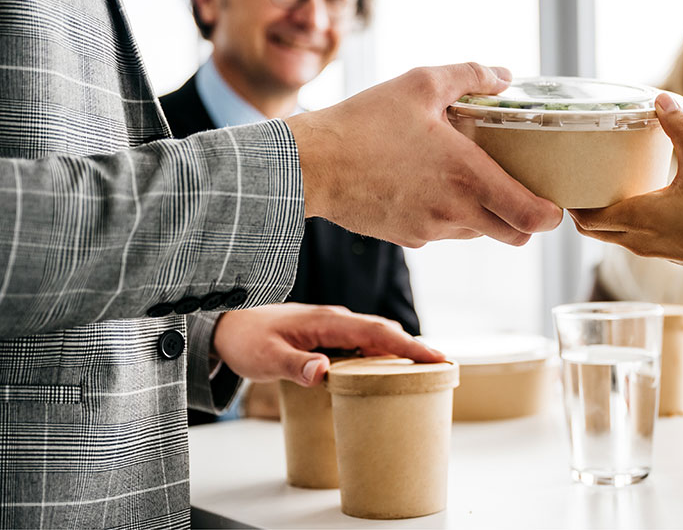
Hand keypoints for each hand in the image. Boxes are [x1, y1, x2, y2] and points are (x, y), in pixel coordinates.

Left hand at [212, 303, 444, 386]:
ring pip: (377, 334)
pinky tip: (388, 368)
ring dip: (400, 348)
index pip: (377, 332)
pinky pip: (365, 340)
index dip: (409, 344)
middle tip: (443, 367)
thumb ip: (296, 365)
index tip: (436, 357)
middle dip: (414, 346)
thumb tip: (324, 372)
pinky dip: (383, 350)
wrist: (229, 326)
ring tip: (425, 370)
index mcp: (327, 322)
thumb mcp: (266, 358)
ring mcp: (334, 325)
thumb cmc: (247, 340)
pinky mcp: (330, 334)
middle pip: (385, 330)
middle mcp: (336, 319)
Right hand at [286, 62, 562, 246]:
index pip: (531, 218)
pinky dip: (451, 216)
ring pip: (478, 234)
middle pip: (513, 236)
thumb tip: (504, 76)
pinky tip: (431, 185)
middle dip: (525, 219)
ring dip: (485, 215)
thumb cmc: (363, 123)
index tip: (554, 203)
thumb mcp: (420, 84)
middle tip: (521, 189)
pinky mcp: (408, 238)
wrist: (309, 166)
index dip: (551, 216)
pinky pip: (444, 232)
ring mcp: (431, 230)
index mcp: (468, 177)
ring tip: (470, 179)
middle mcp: (455, 213)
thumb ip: (470, 76)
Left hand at [570, 93, 682, 280]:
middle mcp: (636, 239)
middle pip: (592, 230)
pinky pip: (631, 239)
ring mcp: (650, 250)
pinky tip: (638, 201)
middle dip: (581, 208)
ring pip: (611, 236)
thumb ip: (681, 131)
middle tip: (579, 181)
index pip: (585, 219)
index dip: (570, 204)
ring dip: (602, 216)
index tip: (564, 183)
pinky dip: (623, 223)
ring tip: (604, 188)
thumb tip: (662, 99)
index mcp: (636, 218)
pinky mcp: (666, 254)